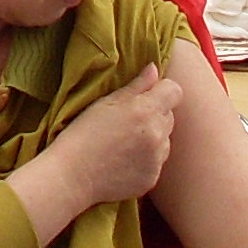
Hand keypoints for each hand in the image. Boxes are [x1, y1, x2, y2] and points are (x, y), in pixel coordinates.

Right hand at [39, 62, 178, 209]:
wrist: (73, 175)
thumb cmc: (83, 134)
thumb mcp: (106, 102)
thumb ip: (136, 85)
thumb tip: (154, 69)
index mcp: (146, 110)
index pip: (174, 91)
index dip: (162, 90)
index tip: (147, 95)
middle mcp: (157, 134)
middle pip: (169, 115)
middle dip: (154, 114)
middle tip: (128, 121)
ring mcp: (157, 158)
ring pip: (165, 139)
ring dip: (152, 137)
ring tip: (124, 143)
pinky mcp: (152, 177)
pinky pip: (157, 162)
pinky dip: (146, 159)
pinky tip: (123, 160)